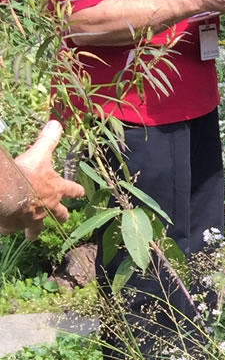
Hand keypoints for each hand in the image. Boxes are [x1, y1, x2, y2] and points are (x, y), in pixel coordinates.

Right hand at [2, 121, 85, 239]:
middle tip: (63, 218)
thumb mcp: (38, 154)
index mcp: (56, 190)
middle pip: (59, 215)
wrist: (3, 193)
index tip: (81, 193)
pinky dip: (9, 228)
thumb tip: (56, 123)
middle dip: (61, 216)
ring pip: (36, 229)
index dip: (77, 190)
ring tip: (33, 236)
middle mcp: (48, 208)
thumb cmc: (25, 173)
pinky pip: (12, 229)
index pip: (73, 190)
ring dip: (35, 231)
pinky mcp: (13, 226)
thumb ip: (47, 140)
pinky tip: (6, 227)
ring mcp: (31, 220)